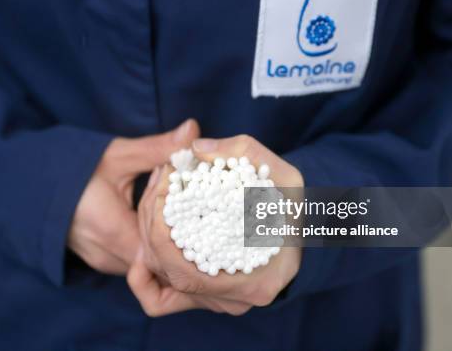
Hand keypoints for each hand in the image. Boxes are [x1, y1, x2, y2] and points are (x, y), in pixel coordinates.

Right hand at [68, 119, 199, 274]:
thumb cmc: (72, 169)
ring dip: (162, 246)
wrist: (30, 186)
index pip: (164, 250)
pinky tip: (158, 227)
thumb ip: (157, 147)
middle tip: (198, 215)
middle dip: (177, 239)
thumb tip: (193, 129)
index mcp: (113, 231)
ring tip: (181, 221)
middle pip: (158, 261)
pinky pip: (134, 262)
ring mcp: (103, 262)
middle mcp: (108, 256)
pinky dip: (147, 247)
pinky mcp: (101, 261)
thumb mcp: (117, 155)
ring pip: (147, 264)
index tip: (202, 212)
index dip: (186, 234)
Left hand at [128, 135, 303, 315]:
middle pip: (168, 272)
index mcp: (256, 283)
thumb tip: (196, 150)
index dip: (161, 233)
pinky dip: (149, 264)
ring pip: (162, 275)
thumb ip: (244, 153)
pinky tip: (152, 230)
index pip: (186, 271)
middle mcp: (233, 302)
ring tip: (158, 192)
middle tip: (159, 182)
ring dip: (150, 231)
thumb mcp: (285, 176)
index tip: (163, 190)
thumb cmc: (294, 208)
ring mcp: (218, 302)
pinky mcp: (207, 295)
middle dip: (152, 223)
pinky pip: (163, 291)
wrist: (302, 232)